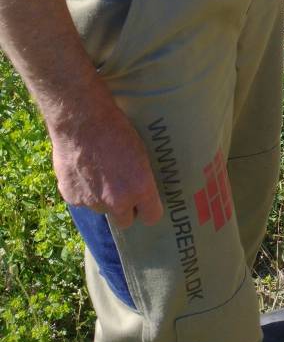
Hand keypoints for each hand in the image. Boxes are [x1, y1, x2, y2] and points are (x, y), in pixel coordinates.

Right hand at [50, 99, 162, 229]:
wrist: (82, 121)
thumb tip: (142, 189)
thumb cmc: (116, 129)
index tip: (147, 203)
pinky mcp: (72, 198)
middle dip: (125, 209)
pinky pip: (81, 200)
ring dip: (102, 198)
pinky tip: (83, 170)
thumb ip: (140, 178)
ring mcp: (93, 202)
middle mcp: (117, 201)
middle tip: (122, 190)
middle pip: (125, 221)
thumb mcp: (140, 152)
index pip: (152, 217)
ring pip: (101, 209)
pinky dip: (83, 190)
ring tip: (99, 173)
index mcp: (140, 188)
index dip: (149, 210)